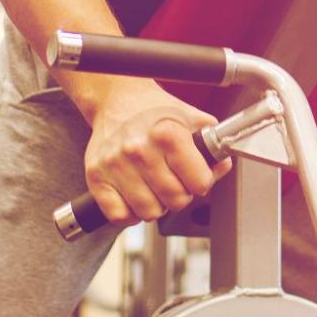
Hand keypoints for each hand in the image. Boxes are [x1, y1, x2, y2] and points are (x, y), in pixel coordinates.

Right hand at [83, 83, 231, 222]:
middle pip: (175, 200)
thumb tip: (221, 167)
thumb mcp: (191, 119)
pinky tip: (135, 195)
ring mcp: (115, 164)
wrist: (118, 100)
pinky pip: (119, 216)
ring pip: (149, 212)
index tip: (197, 176)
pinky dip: (130, 213)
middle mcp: (139, 149)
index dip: (202, 182)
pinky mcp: (96, 177)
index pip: (199, 182)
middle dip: (180, 195)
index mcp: (166, 133)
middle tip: (175, 180)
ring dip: (156, 204)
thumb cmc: (154, 111)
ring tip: (154, 185)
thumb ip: (211, 146)